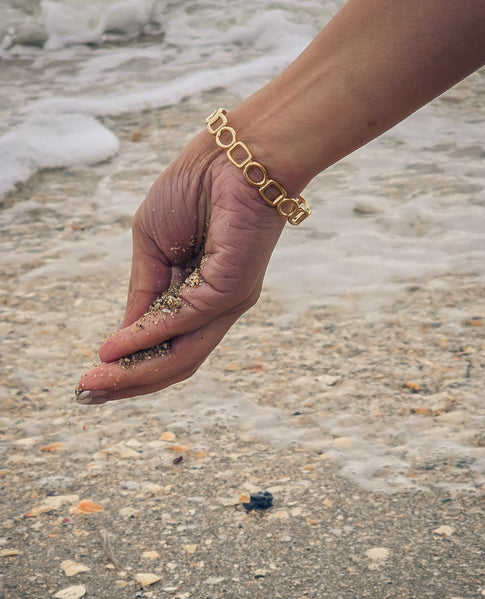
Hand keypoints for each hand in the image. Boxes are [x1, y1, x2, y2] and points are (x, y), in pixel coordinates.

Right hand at [76, 131, 284, 403]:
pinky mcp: (232, 289)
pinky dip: (149, 336)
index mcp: (195, 295)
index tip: (91, 380)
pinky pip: (185, 321)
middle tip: (87, 393)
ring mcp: (226, 303)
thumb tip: (120, 340)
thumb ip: (142, 293)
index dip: (127, 365)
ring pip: (181, 355)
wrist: (232, 155)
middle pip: (172, 361)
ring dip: (135, 373)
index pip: (163, 344)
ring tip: (95, 383)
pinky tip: (118, 348)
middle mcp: (213, 307)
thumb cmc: (194, 191)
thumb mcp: (152, 247)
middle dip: (128, 381)